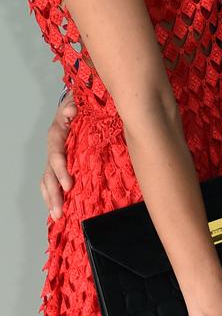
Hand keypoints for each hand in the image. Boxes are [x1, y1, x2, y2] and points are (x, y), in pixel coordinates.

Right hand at [41, 98, 76, 218]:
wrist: (79, 104)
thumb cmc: (79, 104)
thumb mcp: (76, 100)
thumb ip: (73, 104)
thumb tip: (70, 110)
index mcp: (56, 134)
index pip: (56, 156)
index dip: (60, 171)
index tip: (69, 185)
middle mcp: (53, 149)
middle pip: (48, 174)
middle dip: (53, 194)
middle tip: (59, 211)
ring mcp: (56, 158)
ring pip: (48, 181)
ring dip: (51, 199)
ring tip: (57, 216)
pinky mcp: (62, 165)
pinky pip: (53, 182)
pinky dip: (54, 196)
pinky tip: (59, 210)